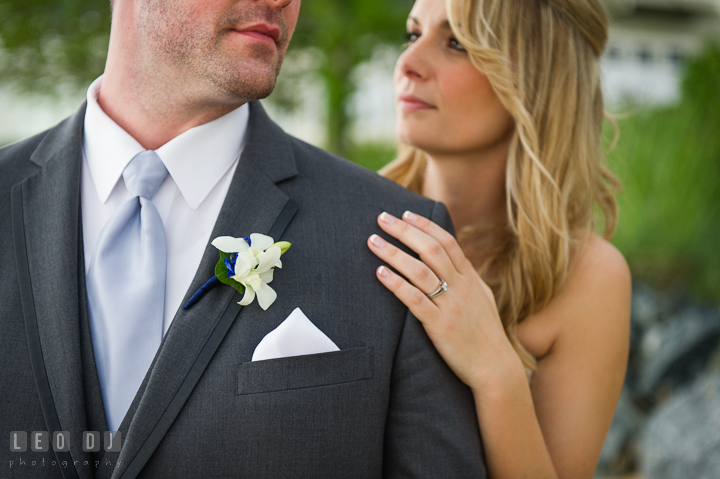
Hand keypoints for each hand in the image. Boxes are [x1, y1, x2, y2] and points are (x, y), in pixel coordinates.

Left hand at [368, 211, 523, 387]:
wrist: (495, 368)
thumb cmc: (485, 335)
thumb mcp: (482, 299)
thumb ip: (467, 277)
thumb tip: (454, 257)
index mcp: (470, 279)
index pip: (447, 242)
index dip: (425, 225)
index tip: (405, 214)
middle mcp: (461, 288)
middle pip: (430, 249)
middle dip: (404, 231)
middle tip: (381, 218)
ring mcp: (450, 306)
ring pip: (419, 271)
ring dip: (394, 253)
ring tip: (373, 241)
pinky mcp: (439, 326)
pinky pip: (414, 300)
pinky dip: (396, 284)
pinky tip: (380, 273)